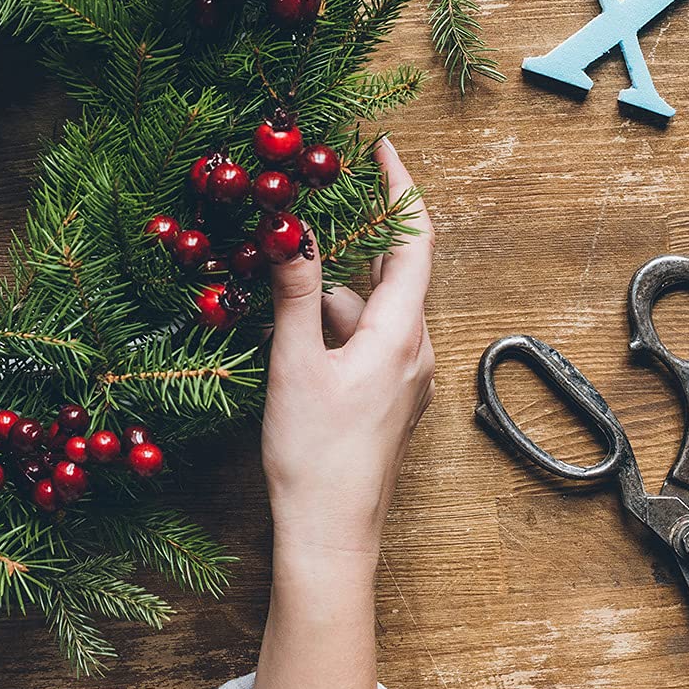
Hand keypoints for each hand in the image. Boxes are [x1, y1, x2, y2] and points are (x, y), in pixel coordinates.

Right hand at [251, 136, 433, 688]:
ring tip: (273, 280)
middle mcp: (413, 354)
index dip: (402, 193)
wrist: (329, 536)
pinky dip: (329, 324)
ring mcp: (402, 381)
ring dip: (326, 292)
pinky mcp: (384, 402)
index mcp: (401, 336)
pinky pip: (362, 342)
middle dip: (346, 242)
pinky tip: (287, 330)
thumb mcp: (295, 361)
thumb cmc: (313, 452)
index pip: (414, 245)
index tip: (382, 152)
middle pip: (387, 275)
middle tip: (305, 210)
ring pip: (366, 312)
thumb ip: (294, 293)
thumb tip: (293, 231)